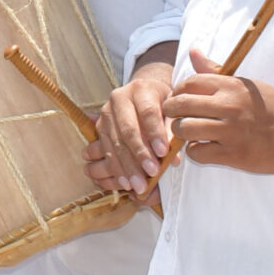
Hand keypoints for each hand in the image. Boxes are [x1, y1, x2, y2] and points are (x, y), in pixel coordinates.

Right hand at [89, 60, 177, 203]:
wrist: (146, 94)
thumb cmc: (164, 104)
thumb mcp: (173, 111)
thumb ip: (173, 132)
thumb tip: (173, 159)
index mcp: (141, 89)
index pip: (148, 112)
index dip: (155, 133)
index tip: (163, 153)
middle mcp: (119, 98)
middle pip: (128, 129)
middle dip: (140, 154)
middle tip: (152, 173)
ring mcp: (106, 113)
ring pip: (116, 142)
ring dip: (128, 166)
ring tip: (139, 185)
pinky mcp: (100, 127)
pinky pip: (107, 151)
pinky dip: (117, 169)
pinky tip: (125, 183)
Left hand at [161, 49, 273, 174]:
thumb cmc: (270, 107)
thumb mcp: (245, 84)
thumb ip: (214, 70)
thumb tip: (192, 51)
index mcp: (230, 86)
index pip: (187, 83)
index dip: (178, 93)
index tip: (182, 101)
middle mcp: (228, 106)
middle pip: (178, 105)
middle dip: (171, 112)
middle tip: (178, 118)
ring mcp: (230, 131)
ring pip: (183, 129)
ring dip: (181, 133)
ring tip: (191, 134)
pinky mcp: (233, 154)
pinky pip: (197, 152)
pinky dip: (196, 151)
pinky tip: (205, 148)